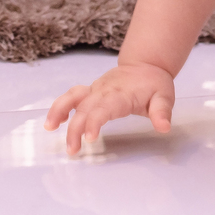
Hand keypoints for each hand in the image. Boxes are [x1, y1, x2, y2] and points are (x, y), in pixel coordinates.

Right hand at [43, 63, 174, 154]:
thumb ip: (162, 112)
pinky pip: (71, 96)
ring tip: (49, 128)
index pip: (105, 108)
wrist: (146, 65)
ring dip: (59, 112)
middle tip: (72, 150)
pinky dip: (59, 107)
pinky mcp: (90, 91)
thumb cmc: (155, 84)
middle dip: (75, 129)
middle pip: (85, 108)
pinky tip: (52, 122)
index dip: (95, 121)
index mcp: (121, 94)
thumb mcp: (165, 96)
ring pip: (73, 99)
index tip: (89, 138)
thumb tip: (164, 127)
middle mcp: (104, 91)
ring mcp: (95, 89)